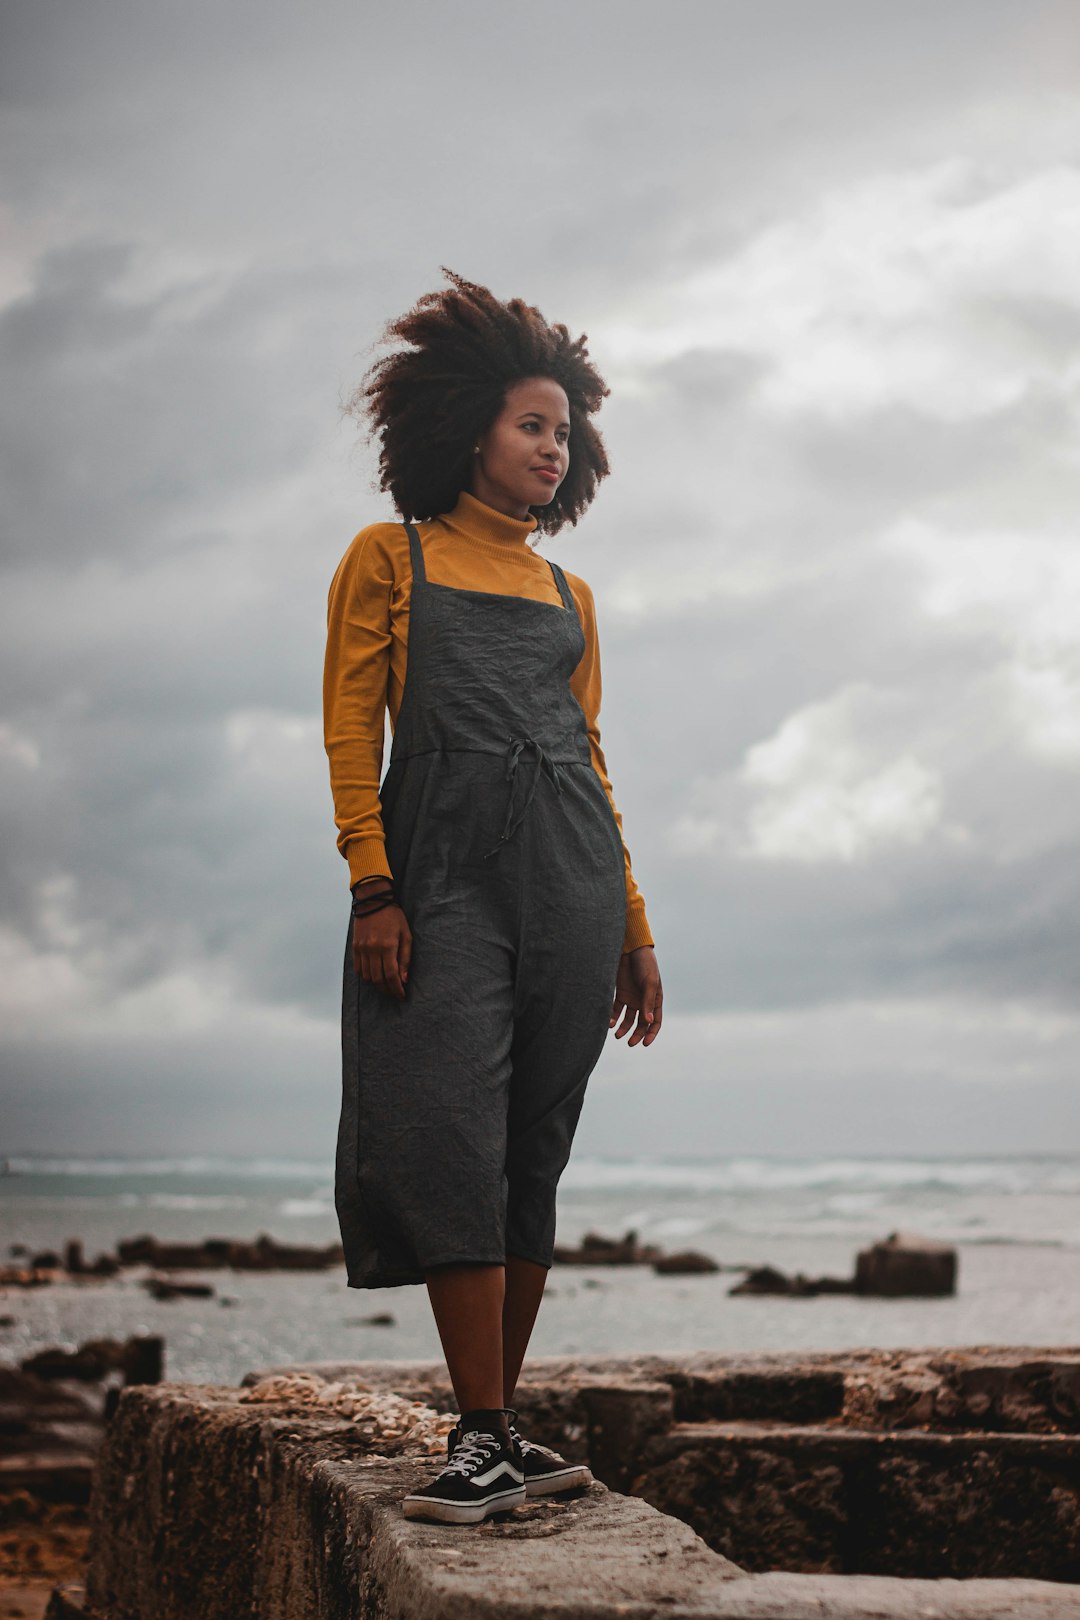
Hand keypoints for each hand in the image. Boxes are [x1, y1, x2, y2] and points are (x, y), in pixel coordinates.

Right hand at [351, 881, 411, 999]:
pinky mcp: (355, 947)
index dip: (397, 989)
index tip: (402, 996)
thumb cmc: (394, 916)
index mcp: (387, 946)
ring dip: (377, 985)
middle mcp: (372, 949)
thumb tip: (404, 979)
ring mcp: (362, 949)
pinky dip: (366, 976)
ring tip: (386, 986)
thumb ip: (406, 958)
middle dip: (388, 990)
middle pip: (378, 979)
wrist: (373, 900)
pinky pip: (358, 969)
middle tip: (395, 993)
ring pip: (367, 976)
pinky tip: (374, 976)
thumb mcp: (406, 934)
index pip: (391, 975)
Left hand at [610, 945, 661, 1046]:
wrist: (631, 948)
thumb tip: (648, 1022)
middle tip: (629, 1043)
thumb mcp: (649, 982)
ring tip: (616, 1034)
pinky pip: (616, 1009)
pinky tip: (609, 1022)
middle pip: (641, 1023)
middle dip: (636, 1034)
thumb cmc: (645, 963)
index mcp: (655, 999)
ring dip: (623, 1028)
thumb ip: (648, 1002)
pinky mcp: (620, 993)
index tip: (644, 1043)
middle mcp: (644, 1001)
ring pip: (628, 1019)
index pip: (655, 1021)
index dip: (651, 1033)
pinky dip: (613, 1016)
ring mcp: (632, 998)